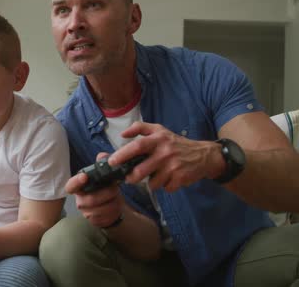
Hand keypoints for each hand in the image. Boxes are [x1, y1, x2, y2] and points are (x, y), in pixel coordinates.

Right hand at [67, 153, 124, 227]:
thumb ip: (103, 164)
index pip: (71, 186)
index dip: (76, 182)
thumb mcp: (104, 176)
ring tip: (116, 196)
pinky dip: (114, 210)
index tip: (84, 176)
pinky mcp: (94, 220)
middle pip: (91, 199)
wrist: (111, 206)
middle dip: (106, 193)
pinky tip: (116, 205)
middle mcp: (80, 200)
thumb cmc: (104, 189)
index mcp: (79, 187)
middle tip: (116, 188)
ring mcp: (86, 212)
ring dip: (112, 201)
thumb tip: (102, 155)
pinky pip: (106, 216)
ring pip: (100, 208)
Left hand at [109, 121, 223, 191]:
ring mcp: (174, 166)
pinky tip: (169, 178)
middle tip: (129, 178)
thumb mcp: (160, 130)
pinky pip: (165, 188)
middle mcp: (165, 152)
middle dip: (132, 177)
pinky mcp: (181, 178)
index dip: (123, 154)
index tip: (112, 161)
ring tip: (156, 175)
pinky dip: (164, 186)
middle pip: (141, 170)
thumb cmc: (176, 143)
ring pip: (152, 183)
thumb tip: (123, 134)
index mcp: (158, 139)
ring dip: (151, 182)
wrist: (203, 155)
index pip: (137, 146)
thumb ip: (140, 128)